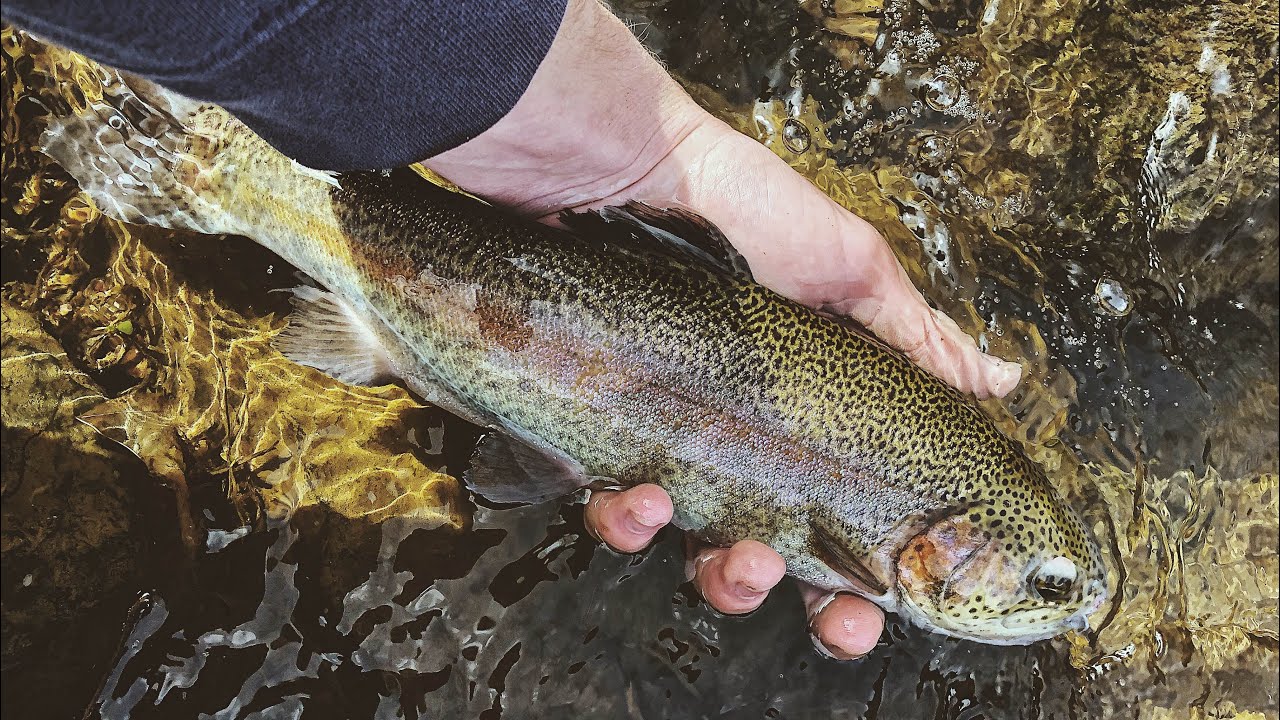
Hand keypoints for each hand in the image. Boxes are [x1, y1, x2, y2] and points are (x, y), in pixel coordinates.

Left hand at [426, 0, 1020, 658]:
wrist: (618, 169)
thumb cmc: (737, 208)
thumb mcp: (845, 268)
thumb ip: (917, 337)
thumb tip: (1006, 380)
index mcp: (800, 417)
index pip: (837, 518)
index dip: (856, 578)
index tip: (871, 606)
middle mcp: (731, 439)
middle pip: (764, 557)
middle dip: (791, 594)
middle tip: (816, 603)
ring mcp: (663, 442)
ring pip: (687, 551)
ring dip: (720, 577)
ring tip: (736, 557)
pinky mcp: (592, 434)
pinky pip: (608, 508)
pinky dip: (628, 520)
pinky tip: (644, 496)